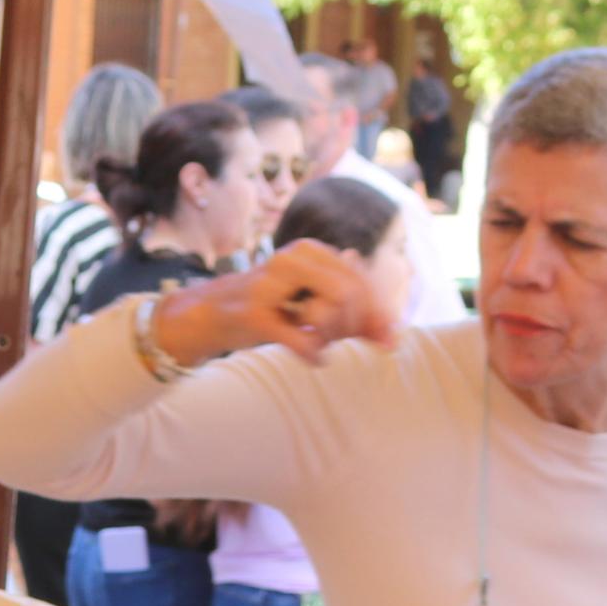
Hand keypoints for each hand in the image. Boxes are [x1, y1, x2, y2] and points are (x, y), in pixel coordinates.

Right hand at [145, 241, 396, 368]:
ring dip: (332, 336)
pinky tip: (312, 355)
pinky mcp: (256, 314)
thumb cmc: (270, 308)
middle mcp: (292, 257)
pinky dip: (313, 352)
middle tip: (339, 340)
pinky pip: (303, 340)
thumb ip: (352, 312)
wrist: (212, 314)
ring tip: (317, 341)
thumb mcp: (314, 302)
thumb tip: (394, 333)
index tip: (389, 341)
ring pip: (330, 311)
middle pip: (351, 294)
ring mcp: (271, 283)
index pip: (361, 280)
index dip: (380, 312)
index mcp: (311, 250)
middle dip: (355, 325)